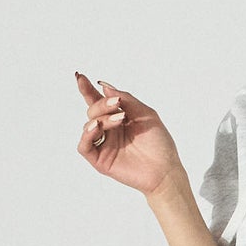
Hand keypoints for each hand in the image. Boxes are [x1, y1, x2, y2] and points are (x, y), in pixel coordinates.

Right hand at [74, 72, 184, 195]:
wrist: (165, 169)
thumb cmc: (159, 143)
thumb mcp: (145, 113)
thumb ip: (126, 99)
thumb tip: (104, 86)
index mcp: (118, 118)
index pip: (98, 102)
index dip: (88, 89)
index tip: (80, 76)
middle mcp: (108, 131)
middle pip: (92, 111)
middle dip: (101, 104)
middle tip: (117, 104)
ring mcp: (103, 145)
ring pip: (88, 126)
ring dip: (101, 118)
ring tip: (120, 119)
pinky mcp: (100, 160)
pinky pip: (84, 146)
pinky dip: (87, 134)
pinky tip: (97, 127)